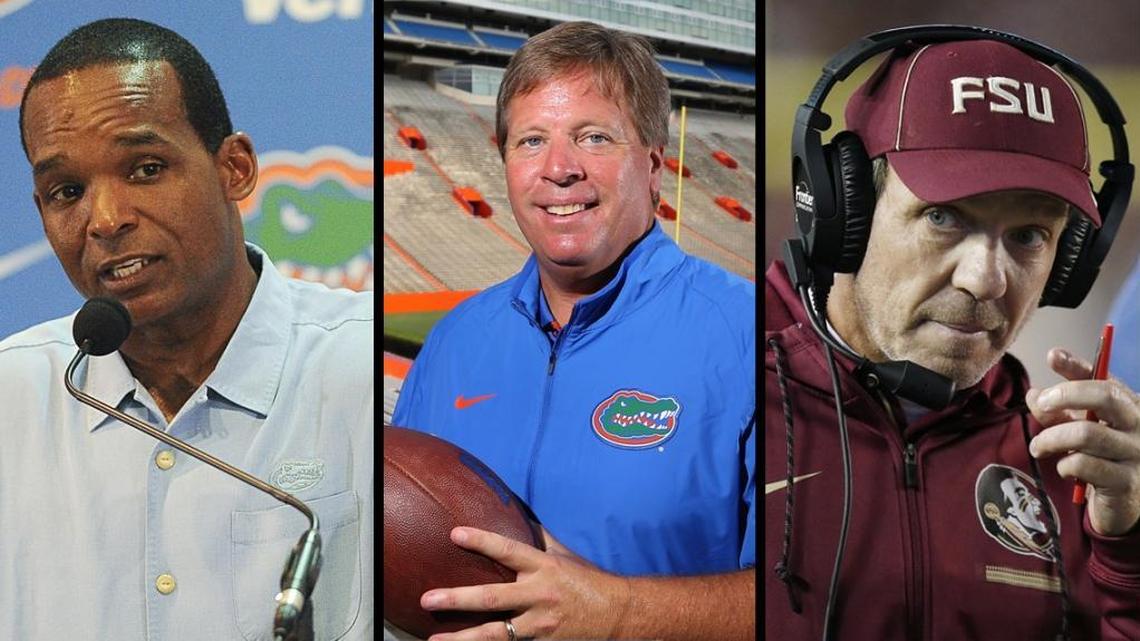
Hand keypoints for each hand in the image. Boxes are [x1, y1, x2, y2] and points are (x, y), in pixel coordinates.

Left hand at [419, 526, 631, 639]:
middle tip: (428, 599)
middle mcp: (540, 596)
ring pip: (497, 634)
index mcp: (544, 567)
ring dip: (463, 639)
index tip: (454, 533)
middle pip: (494, 599)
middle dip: (458, 599)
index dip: (482, 541)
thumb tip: (513, 511)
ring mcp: (540, 625)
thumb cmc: (586, 579)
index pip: (509, 551)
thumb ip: (536, 537)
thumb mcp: (562, 554)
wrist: (618, 614)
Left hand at [1027, 347, 1139, 535]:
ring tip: (1038, 446)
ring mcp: (1137, 454)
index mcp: (1131, 407)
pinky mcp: (1126, 482)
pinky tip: (1064, 468)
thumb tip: (1033, 394)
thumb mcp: (1079, 429)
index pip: (1106, 378)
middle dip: (1065, 395)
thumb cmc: (1101, 460)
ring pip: (1086, 433)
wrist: (1124, 507)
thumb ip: (1057, 412)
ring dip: (1051, 438)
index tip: (1053, 356)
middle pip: (1105, 396)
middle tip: (1040, 404)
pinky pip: (1084, 464)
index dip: (1079, 365)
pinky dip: (1064, 464)